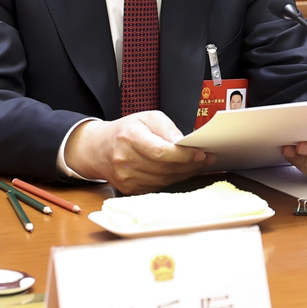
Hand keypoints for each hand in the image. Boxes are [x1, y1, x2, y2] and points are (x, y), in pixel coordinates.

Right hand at [64, 112, 212, 194]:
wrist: (99, 148)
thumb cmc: (126, 130)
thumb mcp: (146, 118)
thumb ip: (166, 128)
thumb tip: (182, 143)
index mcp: (129, 137)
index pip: (160, 152)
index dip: (183, 155)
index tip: (200, 153)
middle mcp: (125, 160)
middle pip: (164, 168)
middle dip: (190, 165)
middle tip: (207, 159)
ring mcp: (125, 178)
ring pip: (164, 180)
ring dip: (184, 174)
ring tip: (198, 164)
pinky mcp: (129, 189)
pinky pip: (157, 187)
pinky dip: (172, 180)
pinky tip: (181, 172)